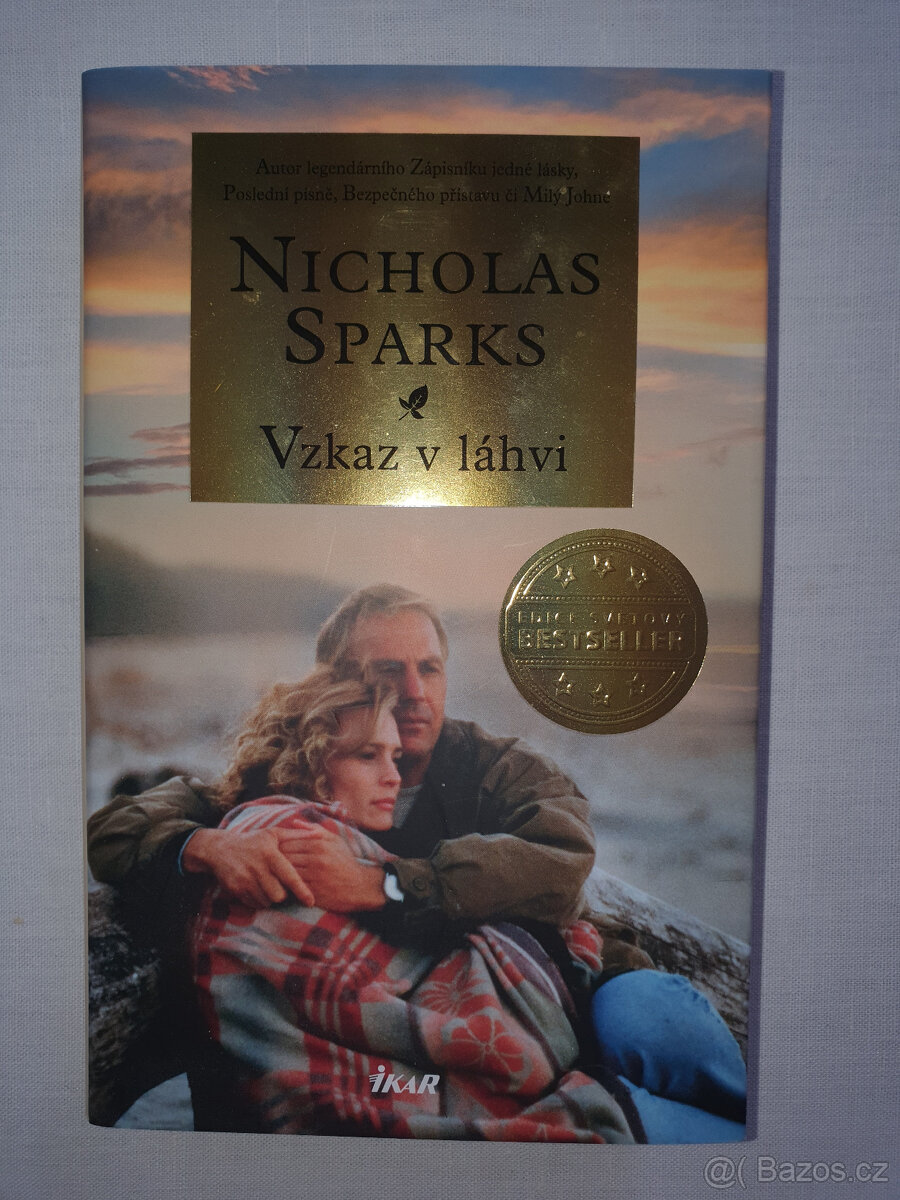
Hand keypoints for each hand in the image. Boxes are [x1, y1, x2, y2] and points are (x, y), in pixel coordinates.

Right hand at [181, 826, 318, 908]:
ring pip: (266, 901)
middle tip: (280, 885)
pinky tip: (257, 888)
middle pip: (279, 895)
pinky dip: (258, 900)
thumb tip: (318, 833)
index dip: (302, 891)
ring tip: (268, 885)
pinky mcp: (236, 889)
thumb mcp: (273, 833)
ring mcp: (245, 880)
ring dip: (270, 898)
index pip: (289, 877)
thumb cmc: (254, 841)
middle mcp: (257, 868)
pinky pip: (254, 903)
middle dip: (283, 894)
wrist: (220, 848)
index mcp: (270, 854)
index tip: (311, 902)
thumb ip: (296, 835)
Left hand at [279, 825, 386, 911]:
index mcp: (319, 843)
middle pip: (285, 856)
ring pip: (286, 871)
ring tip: (271, 872)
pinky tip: (281, 883)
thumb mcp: (334, 840)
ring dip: (277, 872)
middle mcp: (316, 858)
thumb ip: (314, 829)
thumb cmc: (344, 860)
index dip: (277, 846)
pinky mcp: (313, 892)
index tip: (272, 849)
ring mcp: (314, 876)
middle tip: (267, 861)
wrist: (359, 885)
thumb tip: (294, 822)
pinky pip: (293, 886)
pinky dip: (285, 884)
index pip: (288, 841)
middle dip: (274, 858)